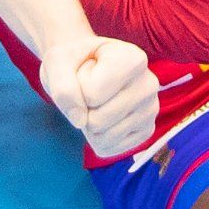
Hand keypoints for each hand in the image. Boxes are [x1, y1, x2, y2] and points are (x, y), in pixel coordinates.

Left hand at [38, 34, 159, 161]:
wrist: (84, 65)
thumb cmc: (73, 61)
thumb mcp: (57, 62)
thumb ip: (62, 88)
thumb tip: (80, 121)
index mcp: (133, 59)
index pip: (91, 95)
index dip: (76, 87)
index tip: (84, 70)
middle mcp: (149, 84)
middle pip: (98, 121)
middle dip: (82, 108)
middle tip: (88, 87)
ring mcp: (150, 110)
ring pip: (103, 138)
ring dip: (87, 123)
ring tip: (96, 98)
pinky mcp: (145, 131)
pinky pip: (109, 149)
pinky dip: (95, 137)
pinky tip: (103, 113)